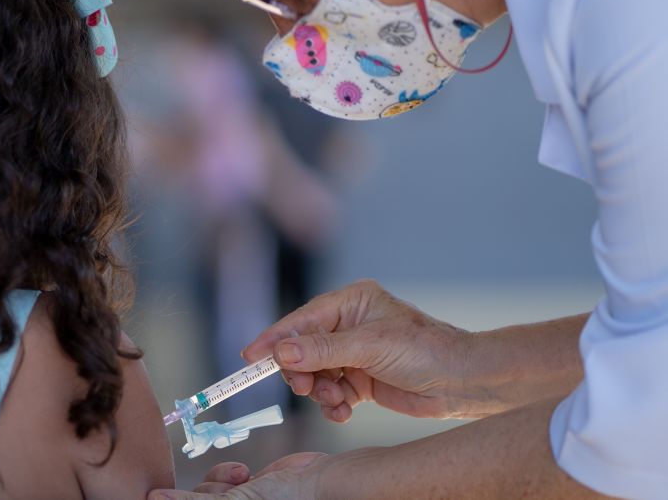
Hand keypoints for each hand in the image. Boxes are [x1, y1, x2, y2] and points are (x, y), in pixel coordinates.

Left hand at [147, 452, 326, 499]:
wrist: (318, 485)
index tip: (164, 490)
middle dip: (208, 493)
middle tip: (234, 491)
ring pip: (200, 493)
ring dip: (218, 482)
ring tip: (244, 481)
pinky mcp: (237, 495)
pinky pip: (214, 481)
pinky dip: (226, 475)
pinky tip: (245, 475)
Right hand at [243, 279, 472, 421]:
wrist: (462, 382)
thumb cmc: (424, 349)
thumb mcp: (370, 346)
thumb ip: (322, 349)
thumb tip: (281, 352)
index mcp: (350, 302)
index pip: (301, 320)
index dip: (275, 338)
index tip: (251, 357)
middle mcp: (349, 325)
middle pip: (303, 349)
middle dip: (303, 372)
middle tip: (308, 389)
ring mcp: (354, 353)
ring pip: (316, 374)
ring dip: (322, 392)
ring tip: (339, 401)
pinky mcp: (362, 379)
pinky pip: (333, 392)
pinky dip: (334, 405)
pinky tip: (346, 411)